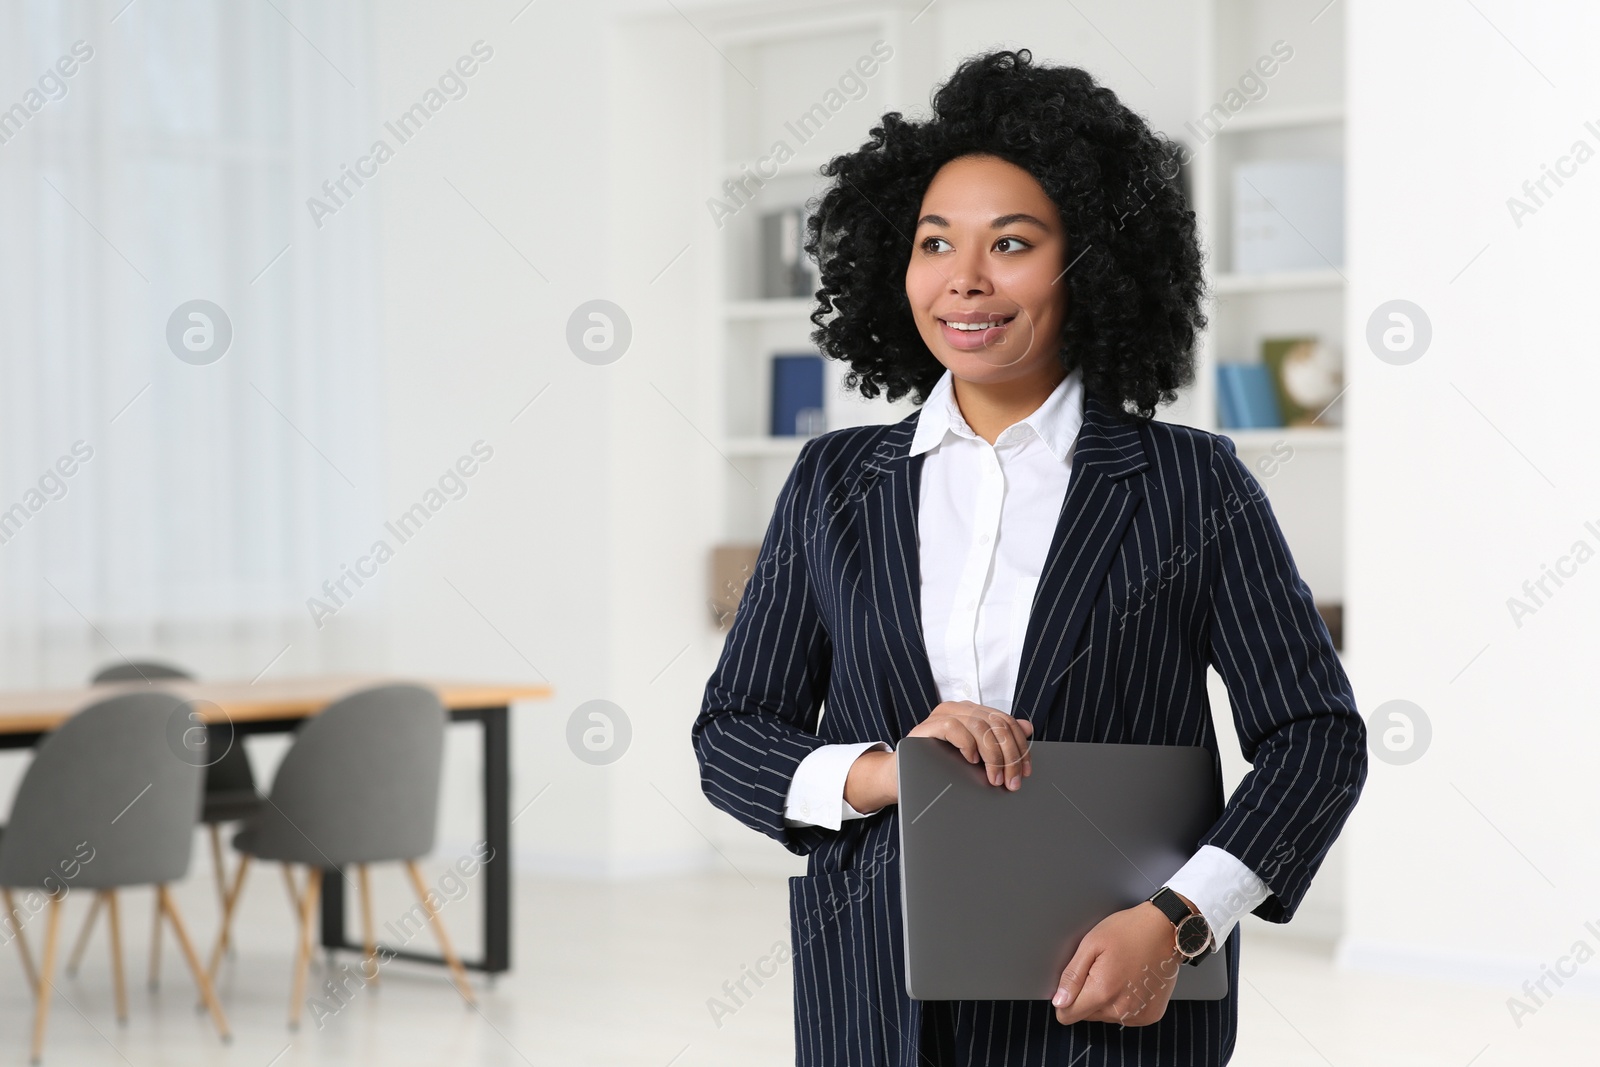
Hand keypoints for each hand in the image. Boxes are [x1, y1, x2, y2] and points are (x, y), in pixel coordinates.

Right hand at [904, 700, 1033, 790]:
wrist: (901, 776)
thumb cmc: (939, 766)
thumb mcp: (975, 754)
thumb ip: (998, 741)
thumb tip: (1027, 727)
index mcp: (972, 712)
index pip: (1006, 722)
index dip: (1020, 746)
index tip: (1026, 771)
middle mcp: (959, 709)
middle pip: (997, 724)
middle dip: (1010, 756)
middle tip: (1012, 781)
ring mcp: (941, 715)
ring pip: (980, 726)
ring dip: (993, 756)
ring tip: (994, 778)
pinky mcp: (926, 727)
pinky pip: (953, 728)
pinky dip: (967, 745)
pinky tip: (971, 761)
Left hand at [1050, 895, 1194, 1026]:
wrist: (1166, 929)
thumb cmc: (1129, 931)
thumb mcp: (1091, 944)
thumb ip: (1072, 976)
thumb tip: (1059, 1002)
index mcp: (1103, 992)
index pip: (1067, 1015)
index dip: (1065, 1000)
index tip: (1074, 983)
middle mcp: (1122, 1010)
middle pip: (1087, 1015)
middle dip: (1088, 995)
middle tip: (1101, 969)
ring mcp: (1139, 1015)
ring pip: (1106, 1016)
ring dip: (1106, 999)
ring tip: (1118, 972)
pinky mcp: (1151, 1015)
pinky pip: (1125, 1016)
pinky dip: (1124, 1002)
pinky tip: (1131, 980)